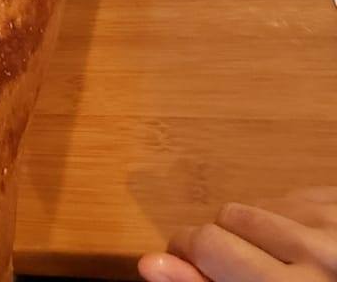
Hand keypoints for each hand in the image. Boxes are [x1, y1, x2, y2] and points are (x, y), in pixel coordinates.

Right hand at [139, 189, 336, 281]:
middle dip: (225, 245)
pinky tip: (309, 252)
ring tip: (282, 268)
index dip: (188, 255)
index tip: (190, 268)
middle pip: (229, 218)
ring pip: (262, 205)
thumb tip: (151, 263)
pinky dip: (293, 222)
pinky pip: (297, 196)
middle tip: (240, 274)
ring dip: (261, 233)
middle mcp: (319, 255)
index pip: (206, 243)